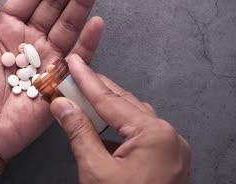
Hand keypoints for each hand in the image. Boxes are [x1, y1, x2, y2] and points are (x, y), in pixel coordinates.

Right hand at [50, 54, 190, 183]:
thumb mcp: (95, 171)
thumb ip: (79, 133)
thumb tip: (62, 105)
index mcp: (155, 135)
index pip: (111, 101)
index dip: (88, 81)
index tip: (75, 63)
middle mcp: (169, 137)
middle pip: (126, 105)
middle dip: (98, 92)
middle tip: (75, 77)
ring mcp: (173, 150)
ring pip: (135, 119)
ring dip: (109, 110)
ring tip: (84, 100)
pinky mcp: (169, 162)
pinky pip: (143, 136)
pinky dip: (121, 132)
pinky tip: (103, 132)